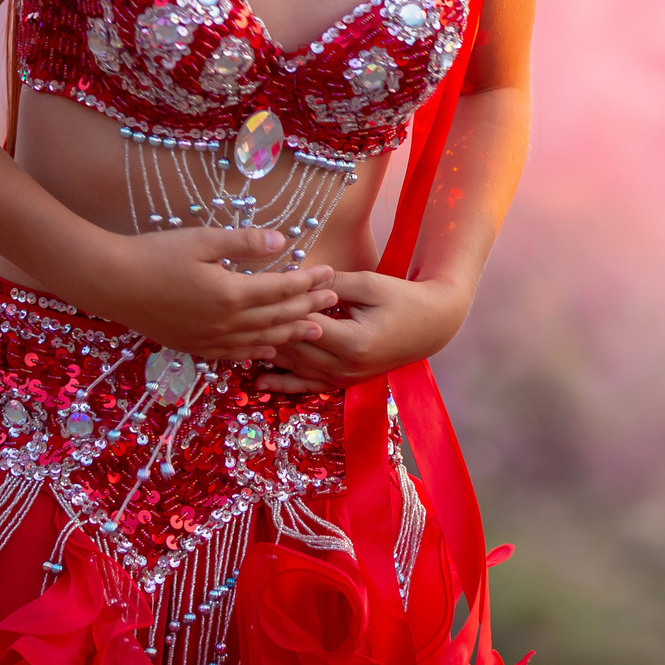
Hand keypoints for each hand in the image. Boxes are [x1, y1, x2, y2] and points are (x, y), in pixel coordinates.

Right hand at [72, 227, 341, 365]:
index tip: (329, 273)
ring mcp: (210, 339)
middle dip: (308, 307)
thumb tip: (282, 241)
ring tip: (316, 329)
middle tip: (333, 300)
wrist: (112, 284)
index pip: (281, 288)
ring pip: (262, 339)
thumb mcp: (202, 239)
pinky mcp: (194, 346)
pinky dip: (258, 351)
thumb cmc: (155, 254)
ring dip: (291, 333)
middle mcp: (226, 323)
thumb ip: (244, 242)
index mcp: (231, 293)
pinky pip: (235, 354)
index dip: (308, 281)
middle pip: (277, 316)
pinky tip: (269, 349)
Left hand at [251, 270, 470, 394]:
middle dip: (264, 332)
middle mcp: (346, 367)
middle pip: (293, 349)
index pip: (302, 325)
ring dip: (267, 355)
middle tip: (233, 316)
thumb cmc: (402, 298)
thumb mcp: (369, 283)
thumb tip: (297, 277)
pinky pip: (308, 386)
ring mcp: (345, 379)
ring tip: (233, 343)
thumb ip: (331, 284)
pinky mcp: (345, 383)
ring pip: (296, 368)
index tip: (252, 293)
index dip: (277, 309)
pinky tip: (257, 381)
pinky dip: (283, 384)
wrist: (432, 325)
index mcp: (352, 341)